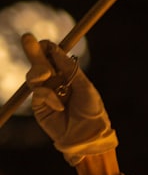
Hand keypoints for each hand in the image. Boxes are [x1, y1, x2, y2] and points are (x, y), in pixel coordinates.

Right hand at [20, 33, 117, 163]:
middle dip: (33, 51)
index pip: (53, 57)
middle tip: (27, 37)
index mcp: (68, 75)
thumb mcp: (84, 86)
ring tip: (46, 75)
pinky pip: (38, 93)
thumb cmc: (92, 112)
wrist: (88, 137)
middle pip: (40, 63)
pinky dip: (48, 96)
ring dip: (39, 72)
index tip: (43, 42)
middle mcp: (55, 83)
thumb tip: (54, 48)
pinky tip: (59, 105)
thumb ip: (68, 68)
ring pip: (34, 76)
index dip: (47, 48)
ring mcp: (46, 94)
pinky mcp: (39, 107)